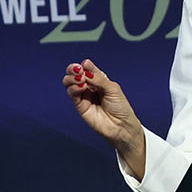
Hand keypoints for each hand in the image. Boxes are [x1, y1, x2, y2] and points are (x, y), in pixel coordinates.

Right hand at [63, 59, 145, 178]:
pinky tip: (81, 87)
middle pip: (75, 74)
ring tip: (81, 80)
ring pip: (70, 83)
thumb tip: (85, 67)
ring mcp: (84, 96)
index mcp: (100, 80)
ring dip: (72, 78)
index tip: (84, 65)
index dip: (84, 66)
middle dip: (73, 70)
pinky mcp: (80, 106)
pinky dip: (74, 88)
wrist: (121, 126)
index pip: (88, 69)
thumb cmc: (121, 108)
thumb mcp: (112, 89)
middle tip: (78, 70)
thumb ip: (98, 79)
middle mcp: (90, 87)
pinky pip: (72, 94)